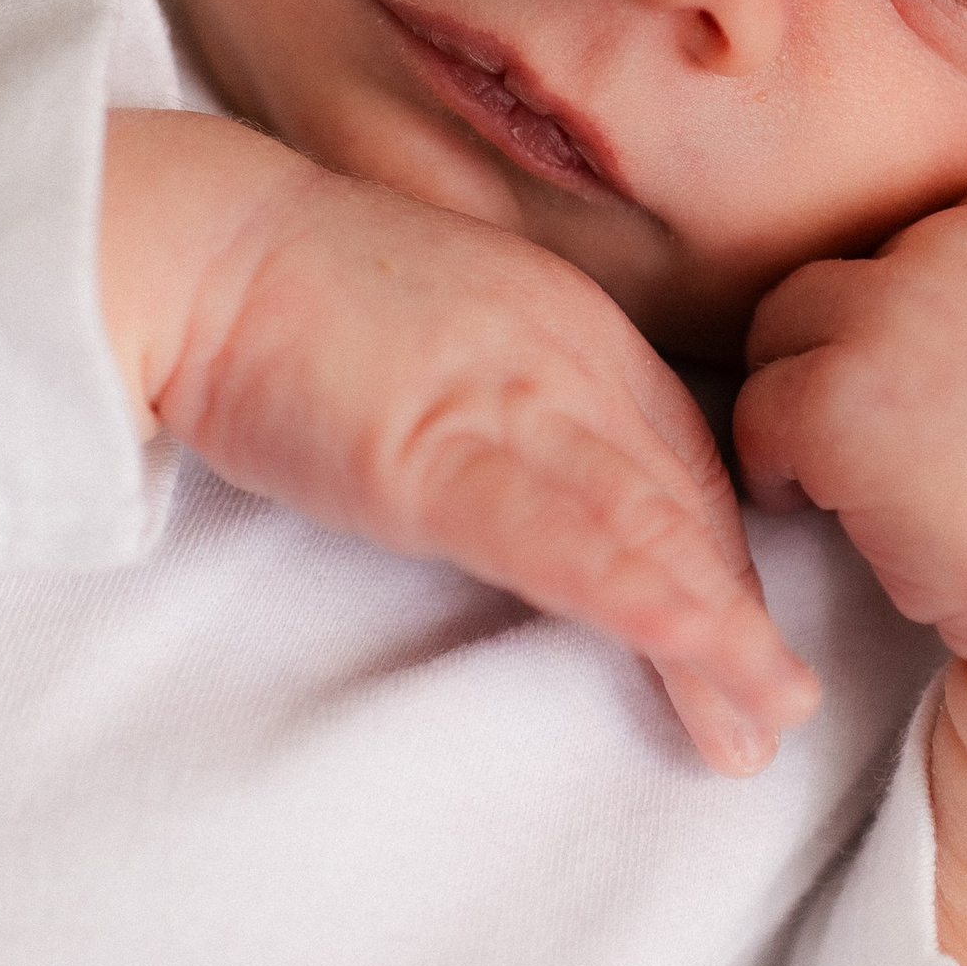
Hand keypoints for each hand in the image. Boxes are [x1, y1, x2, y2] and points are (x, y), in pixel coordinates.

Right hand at [100, 111, 819, 771]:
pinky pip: (556, 533)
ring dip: (713, 630)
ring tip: (755, 720)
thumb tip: (534, 480)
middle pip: (680, 498)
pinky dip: (636, 593)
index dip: (718, 552)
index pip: (675, 452)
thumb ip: (502, 397)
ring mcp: (502, 399)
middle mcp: (561, 353)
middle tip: (773, 709)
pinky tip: (694, 643)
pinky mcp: (431, 451)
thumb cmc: (288, 294)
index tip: (739, 634)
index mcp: (565, 322)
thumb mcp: (437, 337)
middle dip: (736, 613)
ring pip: (643, 522)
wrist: (193, 246)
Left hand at [735, 167, 966, 965]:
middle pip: (845, 271)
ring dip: (808, 402)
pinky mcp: (836, 395)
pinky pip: (757, 408)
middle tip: (907, 454)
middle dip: (855, 357)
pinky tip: (836, 515)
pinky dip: (780, 467)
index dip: (930, 324)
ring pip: (783, 327)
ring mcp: (900, 311)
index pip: (928, 230)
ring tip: (871, 481)